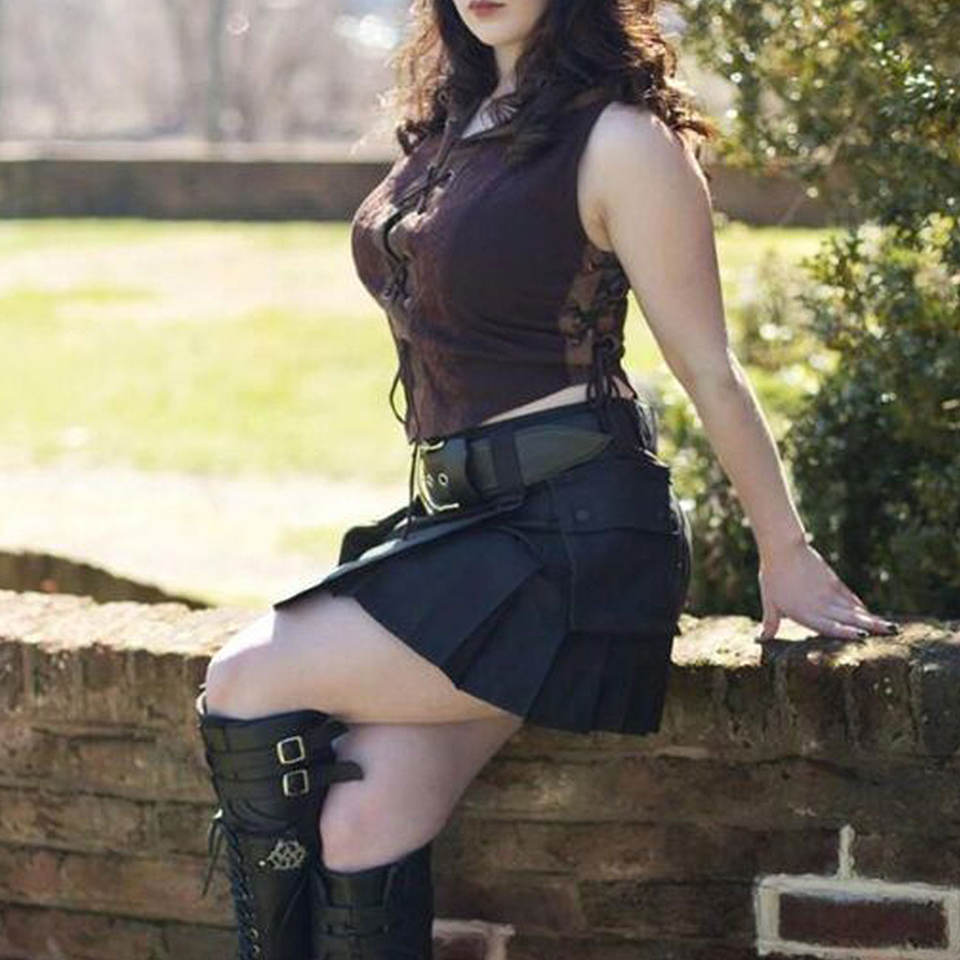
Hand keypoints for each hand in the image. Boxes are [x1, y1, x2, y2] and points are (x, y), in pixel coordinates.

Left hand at [757, 539, 898, 640]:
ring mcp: (829, 592)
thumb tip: (759, 640)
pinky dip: (859, 605)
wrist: (783, 548)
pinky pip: (849, 596)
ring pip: (854, 608)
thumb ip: (770, 623)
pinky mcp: (833, 581)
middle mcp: (820, 605)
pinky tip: (867, 612)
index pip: (829, 627)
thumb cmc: (773, 577)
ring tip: (890, 627)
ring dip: (871, 618)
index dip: (846, 633)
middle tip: (893, 633)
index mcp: (805, 613)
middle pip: (850, 618)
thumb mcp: (769, 602)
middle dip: (871, 627)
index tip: (864, 638)